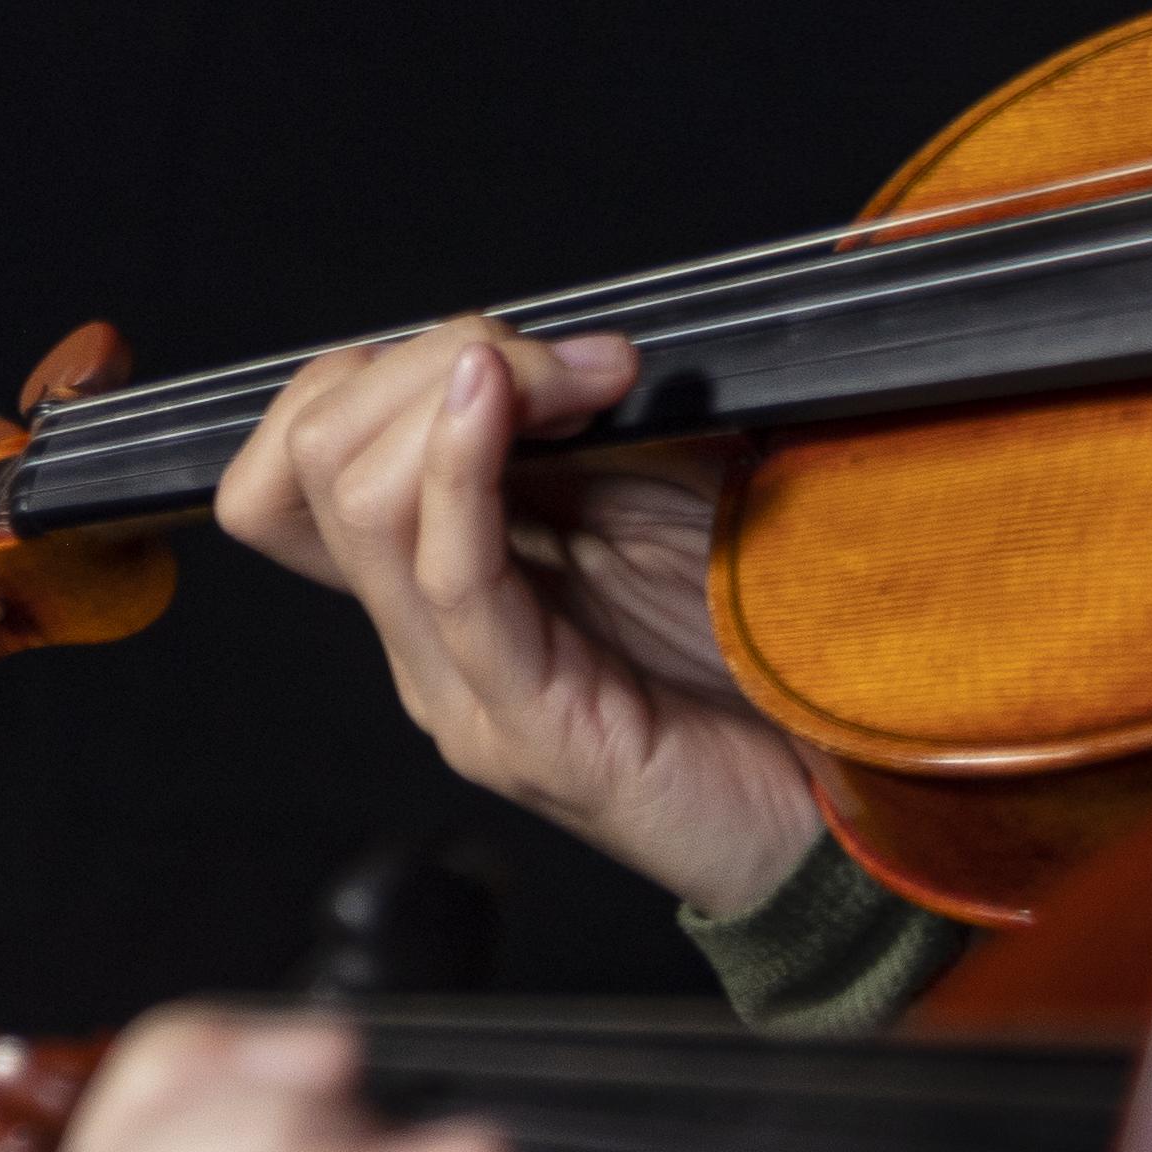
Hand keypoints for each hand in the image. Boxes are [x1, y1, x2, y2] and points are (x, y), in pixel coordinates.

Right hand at [211, 319, 821, 914]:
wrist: (849, 810)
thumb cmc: (764, 662)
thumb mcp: (652, 506)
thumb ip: (570, 437)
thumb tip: (526, 340)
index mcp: (438, 593)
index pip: (303, 458)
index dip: (384, 371)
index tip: (527, 352)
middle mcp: (425, 646)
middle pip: (314, 461)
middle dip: (416, 364)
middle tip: (558, 363)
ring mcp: (463, 694)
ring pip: (359, 506)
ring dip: (452, 393)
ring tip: (564, 377)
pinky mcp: (527, 731)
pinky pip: (453, 582)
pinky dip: (459, 470)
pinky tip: (494, 398)